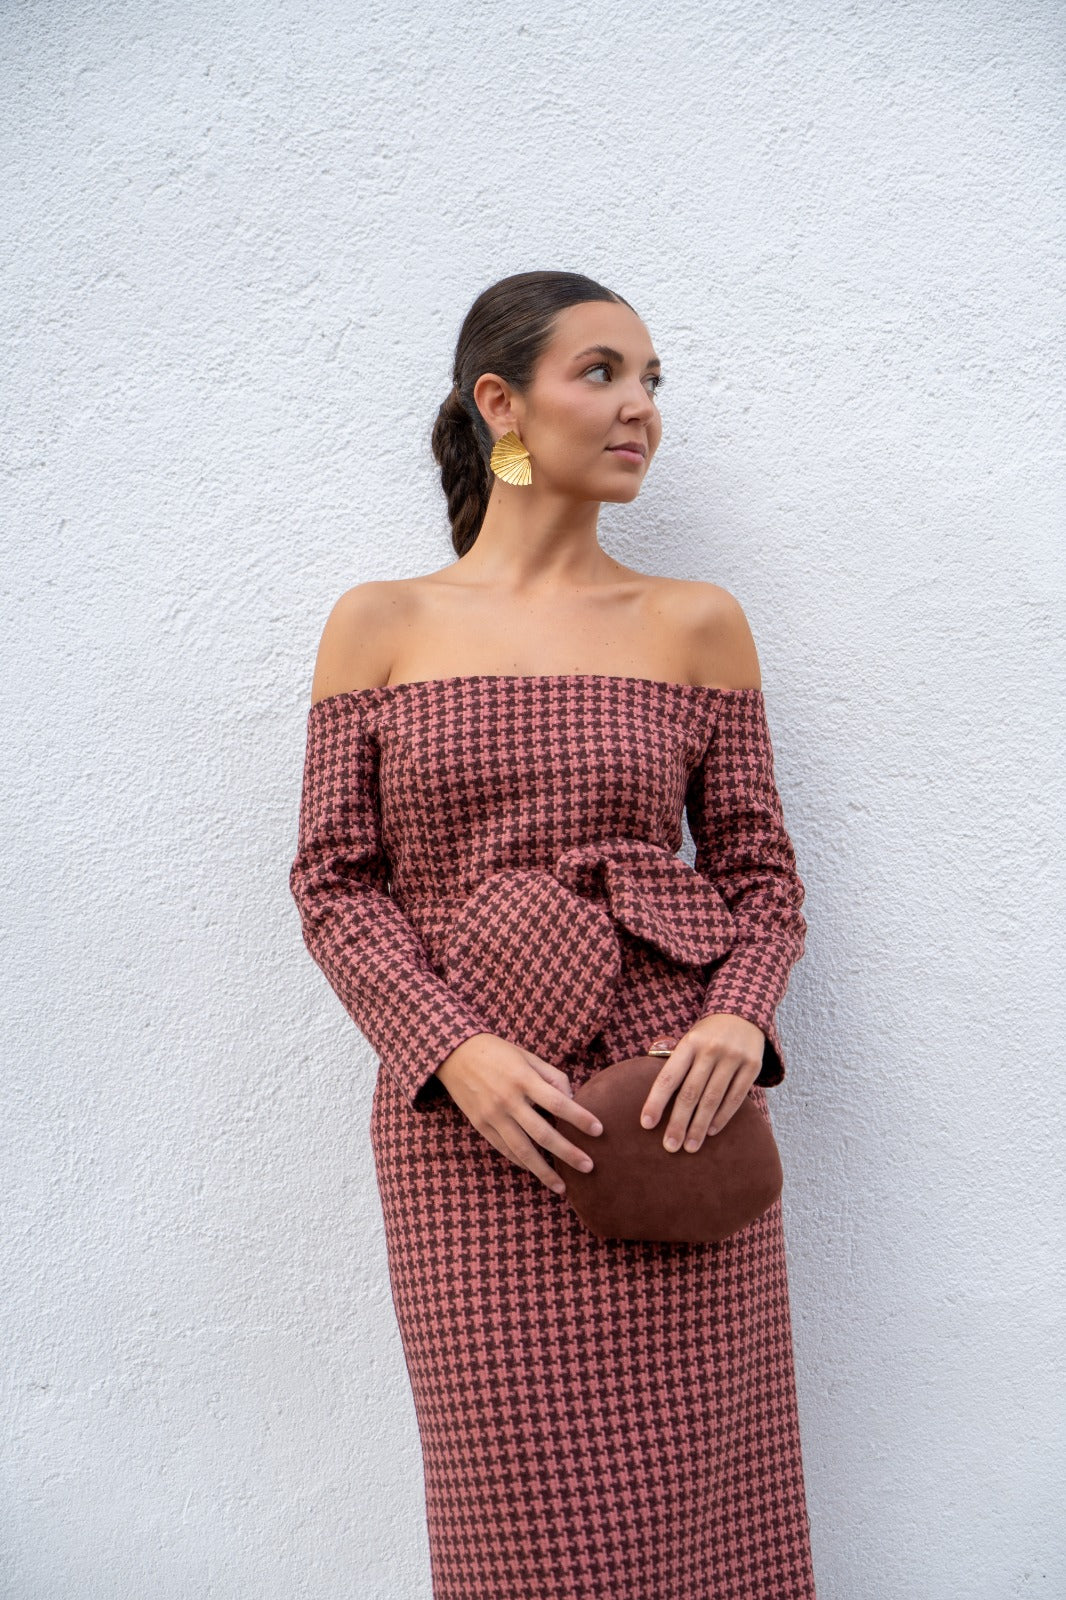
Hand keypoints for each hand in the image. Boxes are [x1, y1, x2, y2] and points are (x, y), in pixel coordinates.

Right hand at [435, 1034, 602, 1195]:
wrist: (454, 1054)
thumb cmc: (497, 1052)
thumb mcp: (527, 1056)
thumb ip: (552, 1076)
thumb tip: (572, 1099)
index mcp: (523, 1079)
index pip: (558, 1103)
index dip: (580, 1118)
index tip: (599, 1130)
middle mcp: (508, 1100)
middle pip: (543, 1134)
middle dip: (568, 1153)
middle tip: (589, 1167)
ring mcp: (492, 1116)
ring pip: (522, 1150)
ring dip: (544, 1171)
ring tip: (562, 1187)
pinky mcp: (481, 1125)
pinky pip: (504, 1149)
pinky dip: (521, 1162)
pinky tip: (535, 1170)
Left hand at [638, 1015, 764, 1153]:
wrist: (743, 1013)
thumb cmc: (707, 1035)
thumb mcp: (689, 1040)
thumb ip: (675, 1064)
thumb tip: (655, 1100)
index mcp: (689, 1043)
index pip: (669, 1076)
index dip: (656, 1101)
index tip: (646, 1124)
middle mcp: (710, 1049)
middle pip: (690, 1092)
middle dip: (678, 1122)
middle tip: (670, 1147)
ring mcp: (733, 1057)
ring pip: (713, 1099)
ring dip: (700, 1126)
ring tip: (690, 1147)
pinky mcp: (752, 1066)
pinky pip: (736, 1097)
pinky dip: (722, 1116)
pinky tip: (712, 1132)